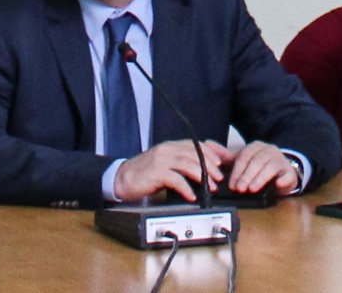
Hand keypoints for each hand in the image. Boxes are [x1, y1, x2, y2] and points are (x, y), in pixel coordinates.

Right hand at [113, 139, 232, 202]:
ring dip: (202, 176)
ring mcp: (161, 160)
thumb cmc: (144, 173)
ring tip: (209, 187)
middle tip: (218, 178)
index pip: (195, 145)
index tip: (219, 164)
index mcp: (170, 146)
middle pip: (194, 154)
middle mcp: (167, 149)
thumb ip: (179, 163)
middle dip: (210, 166)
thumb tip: (200, 170)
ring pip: (188, 165)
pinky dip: (186, 188)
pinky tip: (192, 195)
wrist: (122, 178)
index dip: (210, 154)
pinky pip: (176, 179)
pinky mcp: (156, 172)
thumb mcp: (164, 164)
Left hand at [224, 140, 299, 195]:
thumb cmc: (258, 166)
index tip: (232, 185)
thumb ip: (225, 155)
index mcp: (256, 147)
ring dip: (261, 178)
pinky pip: (288, 174)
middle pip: (257, 161)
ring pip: (271, 167)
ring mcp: (281, 160)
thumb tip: (207, 144)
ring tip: (252, 189)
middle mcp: (269, 150)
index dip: (238, 171)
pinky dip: (283, 180)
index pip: (245, 157)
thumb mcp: (242, 160)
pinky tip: (278, 185)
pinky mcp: (290, 172)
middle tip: (240, 189)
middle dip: (247, 176)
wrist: (281, 171)